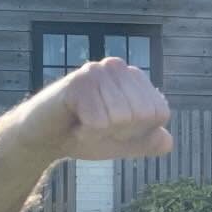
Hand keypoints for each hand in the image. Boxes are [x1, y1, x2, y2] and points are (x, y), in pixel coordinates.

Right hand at [9, 58, 173, 161]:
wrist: (44, 138)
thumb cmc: (84, 135)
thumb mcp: (122, 144)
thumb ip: (147, 142)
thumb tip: (167, 142)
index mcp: (136, 79)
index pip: (160, 113)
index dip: (138, 132)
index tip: (114, 129)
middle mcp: (120, 68)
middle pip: (143, 115)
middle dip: (120, 132)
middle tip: (96, 125)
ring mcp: (99, 70)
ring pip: (122, 118)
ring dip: (101, 132)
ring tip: (84, 122)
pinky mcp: (79, 80)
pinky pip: (99, 121)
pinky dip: (86, 132)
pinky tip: (74, 122)